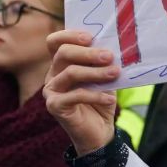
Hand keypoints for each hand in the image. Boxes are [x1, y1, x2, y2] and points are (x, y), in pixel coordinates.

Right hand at [44, 30, 118, 155]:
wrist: (100, 131)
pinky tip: (110, 99)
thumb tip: (115, 47)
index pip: (55, 42)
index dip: (70, 35)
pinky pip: (75, 95)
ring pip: (70, 73)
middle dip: (88, 53)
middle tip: (109, 56)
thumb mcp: (105, 77)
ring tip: (114, 73)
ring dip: (95, 72)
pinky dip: (95, 95)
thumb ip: (104, 63)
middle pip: (63, 53)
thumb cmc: (102, 99)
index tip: (90, 37)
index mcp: (62, 63)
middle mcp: (52, 74)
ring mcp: (51, 90)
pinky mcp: (54, 106)